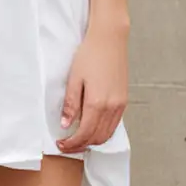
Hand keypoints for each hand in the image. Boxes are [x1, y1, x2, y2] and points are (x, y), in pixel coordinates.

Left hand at [57, 22, 127, 152]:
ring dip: (93, 141)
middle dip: (81, 146)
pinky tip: (92, 128)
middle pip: (97, 138)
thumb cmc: (90, 55)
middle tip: (67, 145)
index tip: (61, 144)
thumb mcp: (74, 78)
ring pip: (107, 134)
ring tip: (79, 139)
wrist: (110, 39)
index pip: (84, 134)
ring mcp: (120, 105)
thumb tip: (66, 124)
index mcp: (97, 103)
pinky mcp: (124, 100)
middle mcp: (111, 107)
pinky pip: (114, 125)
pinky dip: (103, 132)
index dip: (72, 143)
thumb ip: (71, 104)